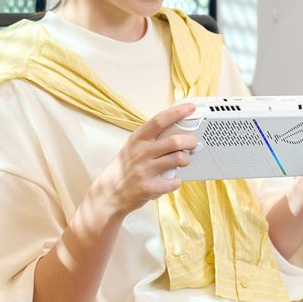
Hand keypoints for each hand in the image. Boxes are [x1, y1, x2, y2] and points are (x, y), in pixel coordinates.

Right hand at [94, 103, 197, 217]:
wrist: (109, 193)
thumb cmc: (125, 167)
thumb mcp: (133, 146)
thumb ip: (151, 138)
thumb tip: (177, 128)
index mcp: (138, 139)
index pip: (159, 120)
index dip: (177, 112)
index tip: (190, 108)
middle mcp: (141, 152)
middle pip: (175, 141)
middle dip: (190, 141)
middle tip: (193, 142)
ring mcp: (145, 170)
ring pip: (178, 159)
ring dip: (187, 159)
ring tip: (184, 160)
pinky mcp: (149, 187)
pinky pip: (174, 181)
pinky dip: (177, 180)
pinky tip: (172, 179)